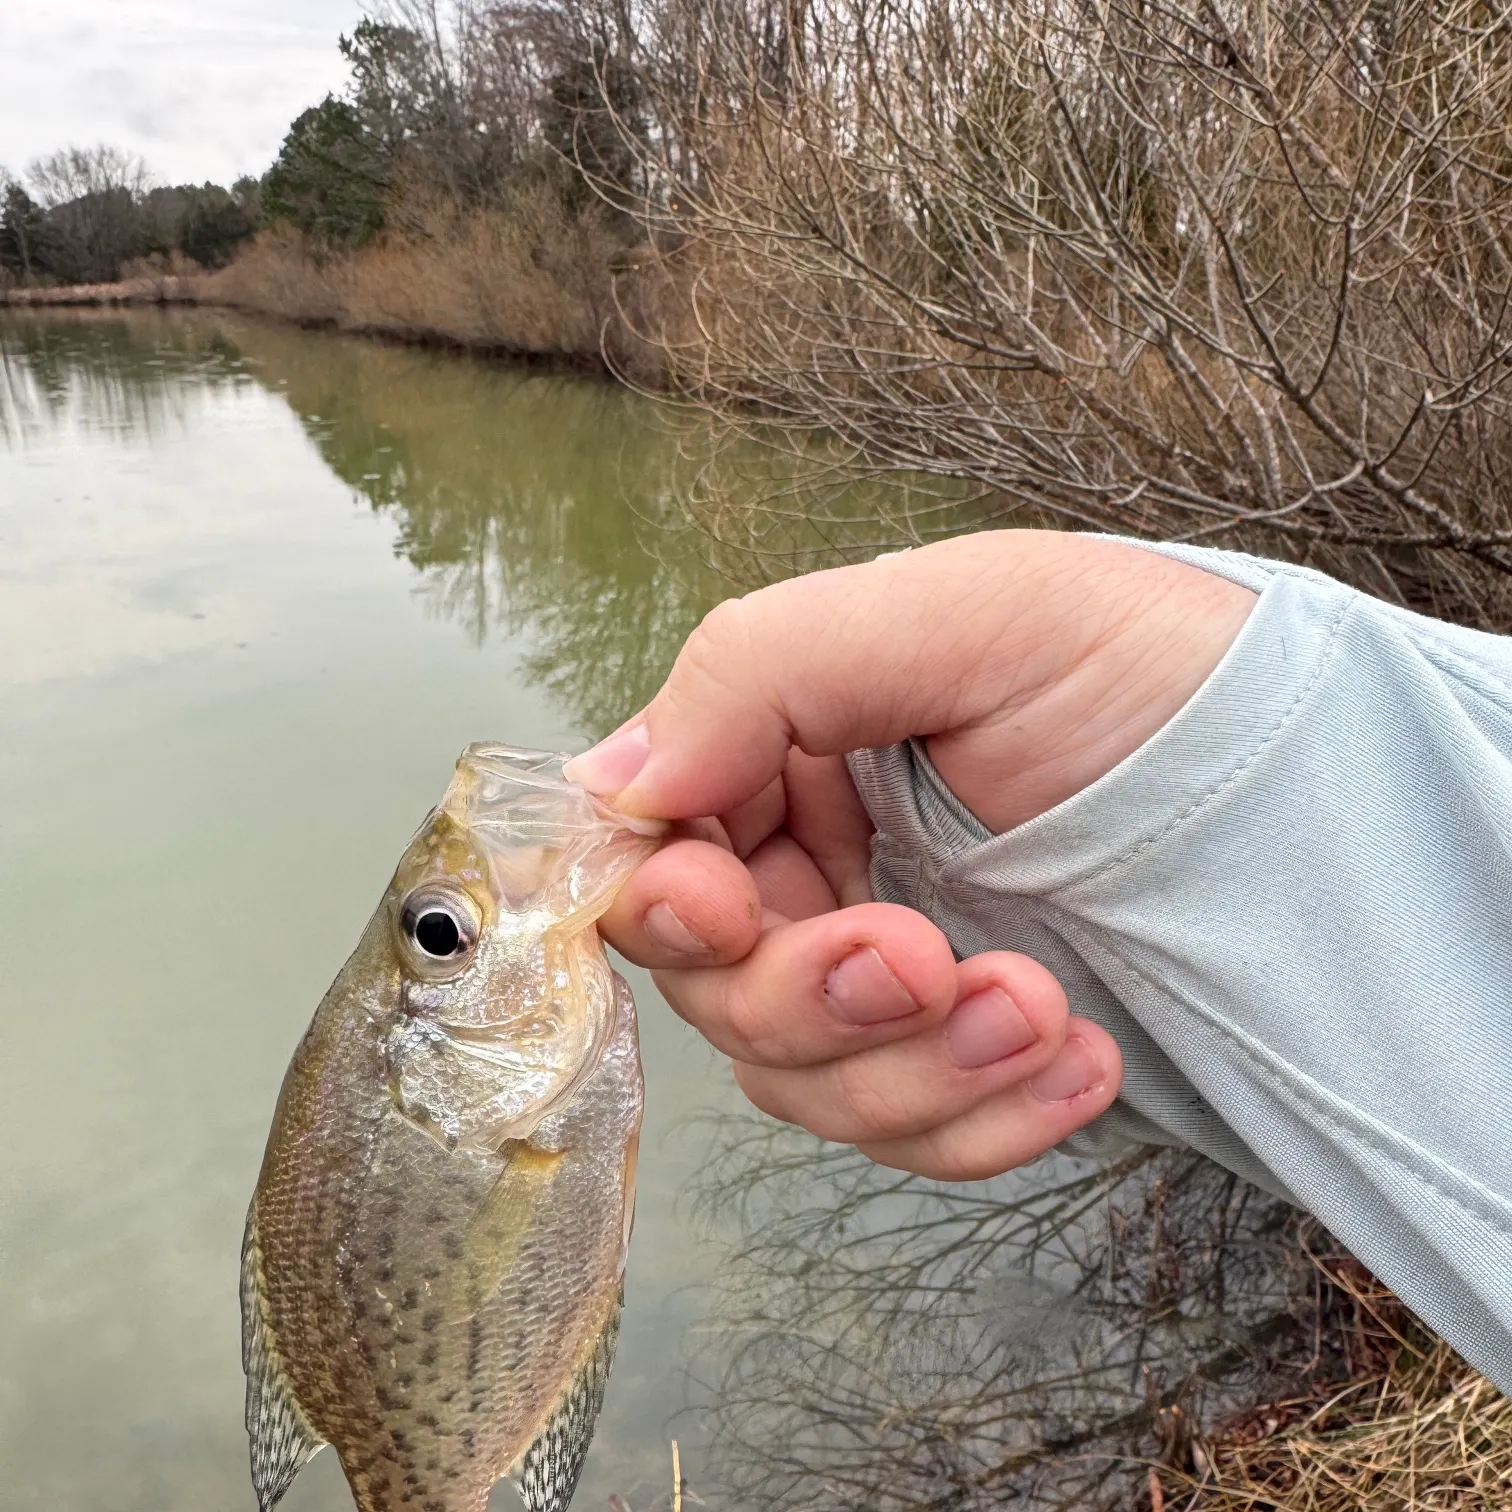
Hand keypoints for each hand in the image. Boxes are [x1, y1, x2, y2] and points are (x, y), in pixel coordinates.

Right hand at [567, 531, 1255, 1179]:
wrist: (1301, 769)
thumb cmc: (1139, 662)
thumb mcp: (960, 611)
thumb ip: (765, 668)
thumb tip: (616, 785)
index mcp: (777, 748)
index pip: (649, 850)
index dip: (664, 905)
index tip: (730, 911)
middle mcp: (807, 863)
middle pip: (719, 993)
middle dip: (815, 998)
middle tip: (928, 961)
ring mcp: (880, 968)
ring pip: (809, 1084)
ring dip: (917, 1071)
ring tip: (1041, 1007)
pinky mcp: (955, 1053)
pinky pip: (916, 1133)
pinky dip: (984, 1124)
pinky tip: (1076, 1067)